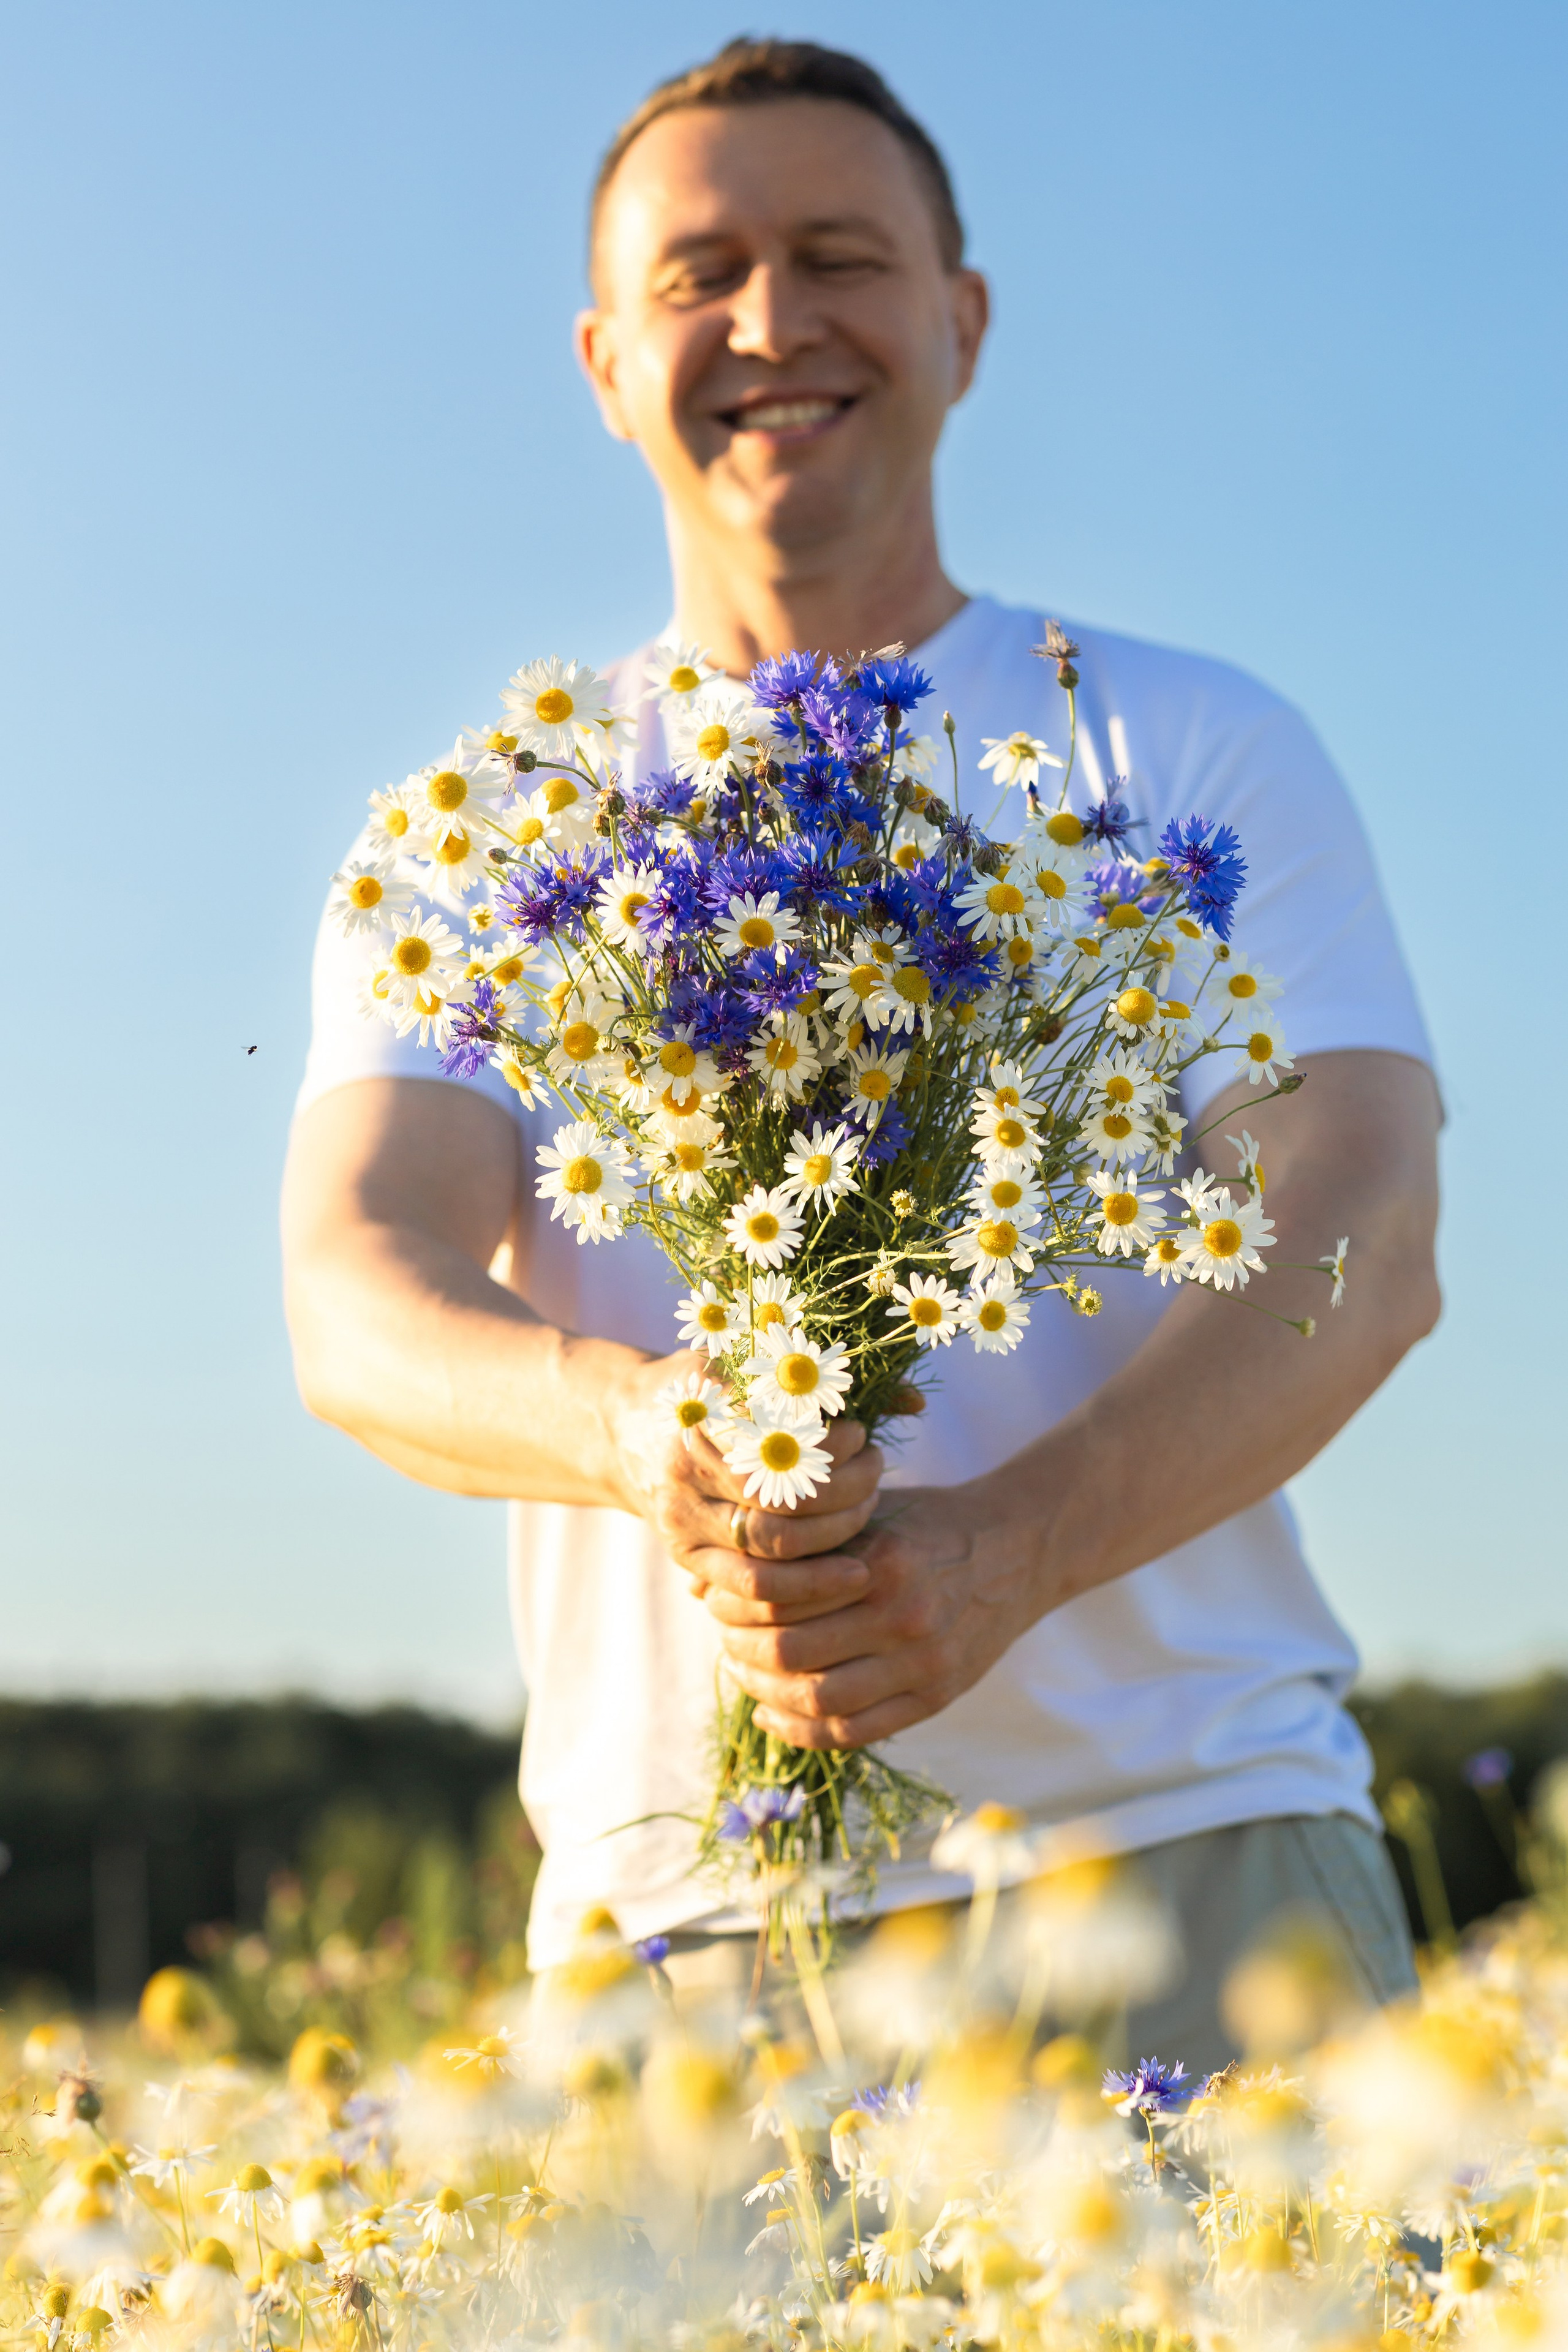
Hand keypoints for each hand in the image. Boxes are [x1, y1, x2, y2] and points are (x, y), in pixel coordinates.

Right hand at [604, 1349, 883, 1611]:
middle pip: (776, 1517)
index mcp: (697, 1428)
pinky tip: (846, 1574)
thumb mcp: (750, 1364)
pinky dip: (802, 1591)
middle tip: (877, 1478)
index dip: (829, 1455)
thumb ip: (830, 1385)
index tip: (864, 1436)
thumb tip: (916, 1401)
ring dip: (829, 1553)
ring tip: (868, 1516)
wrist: (627, 1427)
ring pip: (766, 1568)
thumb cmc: (705, 1386)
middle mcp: (682, 1484)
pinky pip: (749, 1594)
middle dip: (841, 1503)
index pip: (775, 1457)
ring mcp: (681, 1531)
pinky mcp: (689, 1564)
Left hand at [701, 1479, 1045, 1748]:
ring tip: (746, 1670)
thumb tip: (703, 1575)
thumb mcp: (867, 1513)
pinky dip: (802, 1731)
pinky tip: (774, 1712)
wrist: (1019, 1549)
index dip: (737, 1603)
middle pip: (792, 1652)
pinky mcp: (937, 1698)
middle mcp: (904, 1616)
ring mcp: (924, 1664)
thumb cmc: (927, 1524)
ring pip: (819, 1700)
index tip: (718, 1598)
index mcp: (882, 1562)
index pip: (782, 1597)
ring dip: (765, 1692)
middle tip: (724, 1636)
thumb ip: (800, 1541)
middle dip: (742, 1648)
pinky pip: (854, 1732)